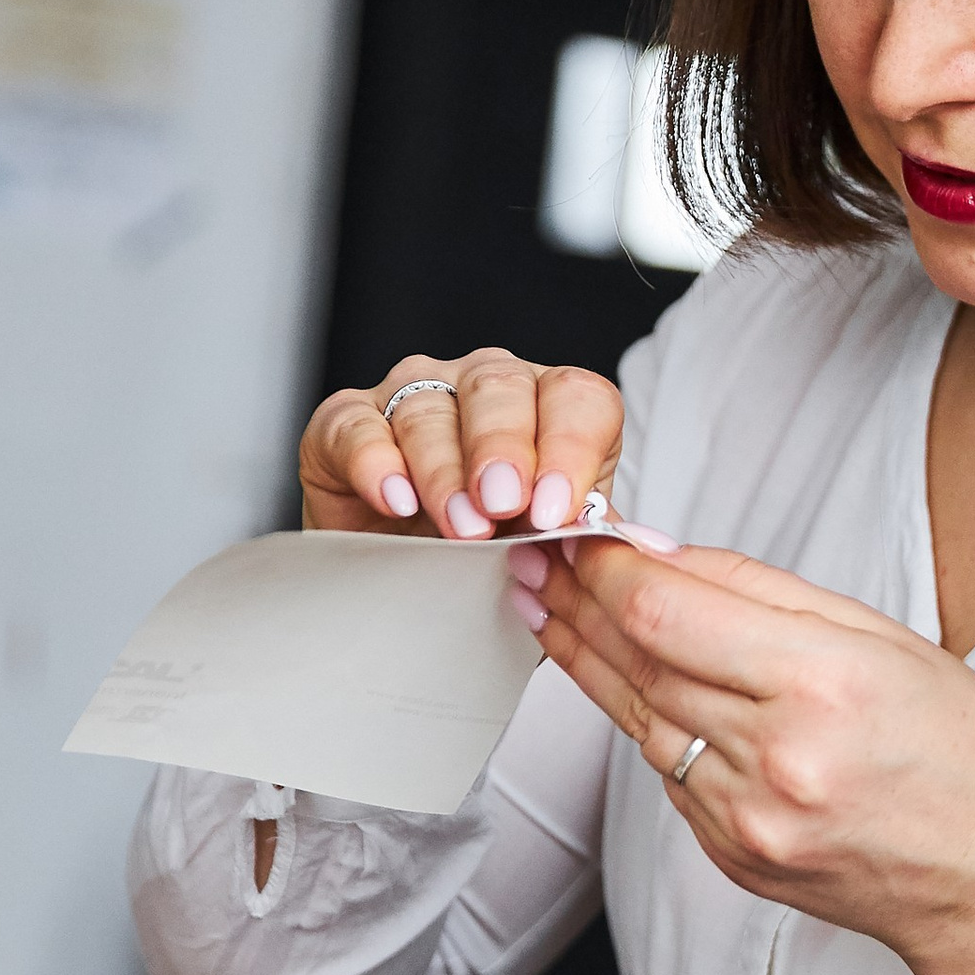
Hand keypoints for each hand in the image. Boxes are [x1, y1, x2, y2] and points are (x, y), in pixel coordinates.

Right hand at [300, 351, 624, 541]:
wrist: (411, 587)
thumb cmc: (490, 555)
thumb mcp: (549, 549)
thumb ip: (582, 538)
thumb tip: (628, 546)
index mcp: (550, 408)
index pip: (577, 398)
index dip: (569, 447)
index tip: (555, 508)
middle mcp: (483, 388)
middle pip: (501, 387)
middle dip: (504, 449)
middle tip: (503, 507)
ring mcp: (412, 396)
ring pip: (429, 407)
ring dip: (444, 470)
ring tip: (459, 525)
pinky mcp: (345, 423)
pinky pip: (356, 423)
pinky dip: (376, 460)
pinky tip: (395, 500)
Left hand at [518, 538, 974, 974]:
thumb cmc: (964, 751)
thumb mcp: (885, 639)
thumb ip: (763, 594)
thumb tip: (660, 553)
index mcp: (822, 686)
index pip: (667, 613)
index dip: (607, 568)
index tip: (582, 535)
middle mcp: (775, 758)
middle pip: (637, 663)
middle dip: (581, 602)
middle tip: (536, 558)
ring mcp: (746, 819)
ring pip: (637, 718)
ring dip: (588, 659)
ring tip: (548, 608)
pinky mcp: (731, 857)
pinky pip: (667, 771)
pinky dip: (646, 719)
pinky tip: (625, 681)